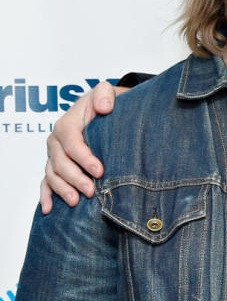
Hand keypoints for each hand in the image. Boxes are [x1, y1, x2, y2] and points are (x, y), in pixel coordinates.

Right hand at [40, 82, 127, 213]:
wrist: (103, 109)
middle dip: (76, 178)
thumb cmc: (106, 102)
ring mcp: (54, 155)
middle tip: (92, 191)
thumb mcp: (106, 92)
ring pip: (53, 175)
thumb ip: (104, 94)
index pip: (72, 143)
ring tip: (76, 201)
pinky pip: (46, 182)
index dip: (84, 158)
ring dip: (63, 189)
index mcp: (67, 124)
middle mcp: (56, 140)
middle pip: (61, 163)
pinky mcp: (55, 165)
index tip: (100, 170)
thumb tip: (104, 107)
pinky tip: (49, 209)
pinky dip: (46, 195)